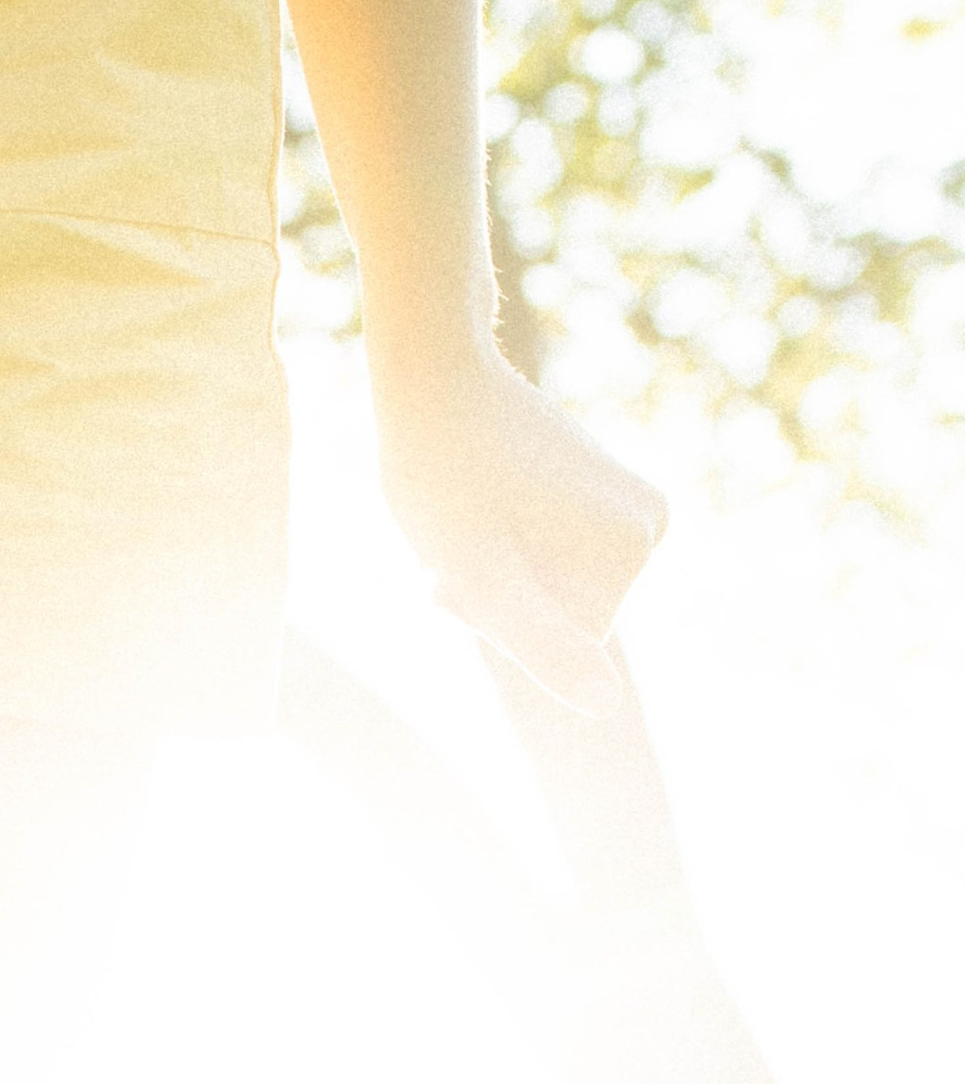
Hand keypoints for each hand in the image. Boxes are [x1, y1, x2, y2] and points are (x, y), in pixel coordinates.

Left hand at [372, 339, 668, 714]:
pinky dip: (510, 543)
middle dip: (502, 595)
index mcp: (632, 549)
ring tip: (469, 518)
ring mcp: (632, 504)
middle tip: (457, 543)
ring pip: (555, 584)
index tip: (462, 567)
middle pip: (564, 613)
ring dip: (500, 571)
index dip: (496, 620)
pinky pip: (555, 552)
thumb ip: (542, 644)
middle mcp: (650, 525)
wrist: (433, 375)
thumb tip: (607, 708)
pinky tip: (486, 498)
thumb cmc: (439, 478)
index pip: (560, 646)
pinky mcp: (608, 488)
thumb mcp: (482, 577)